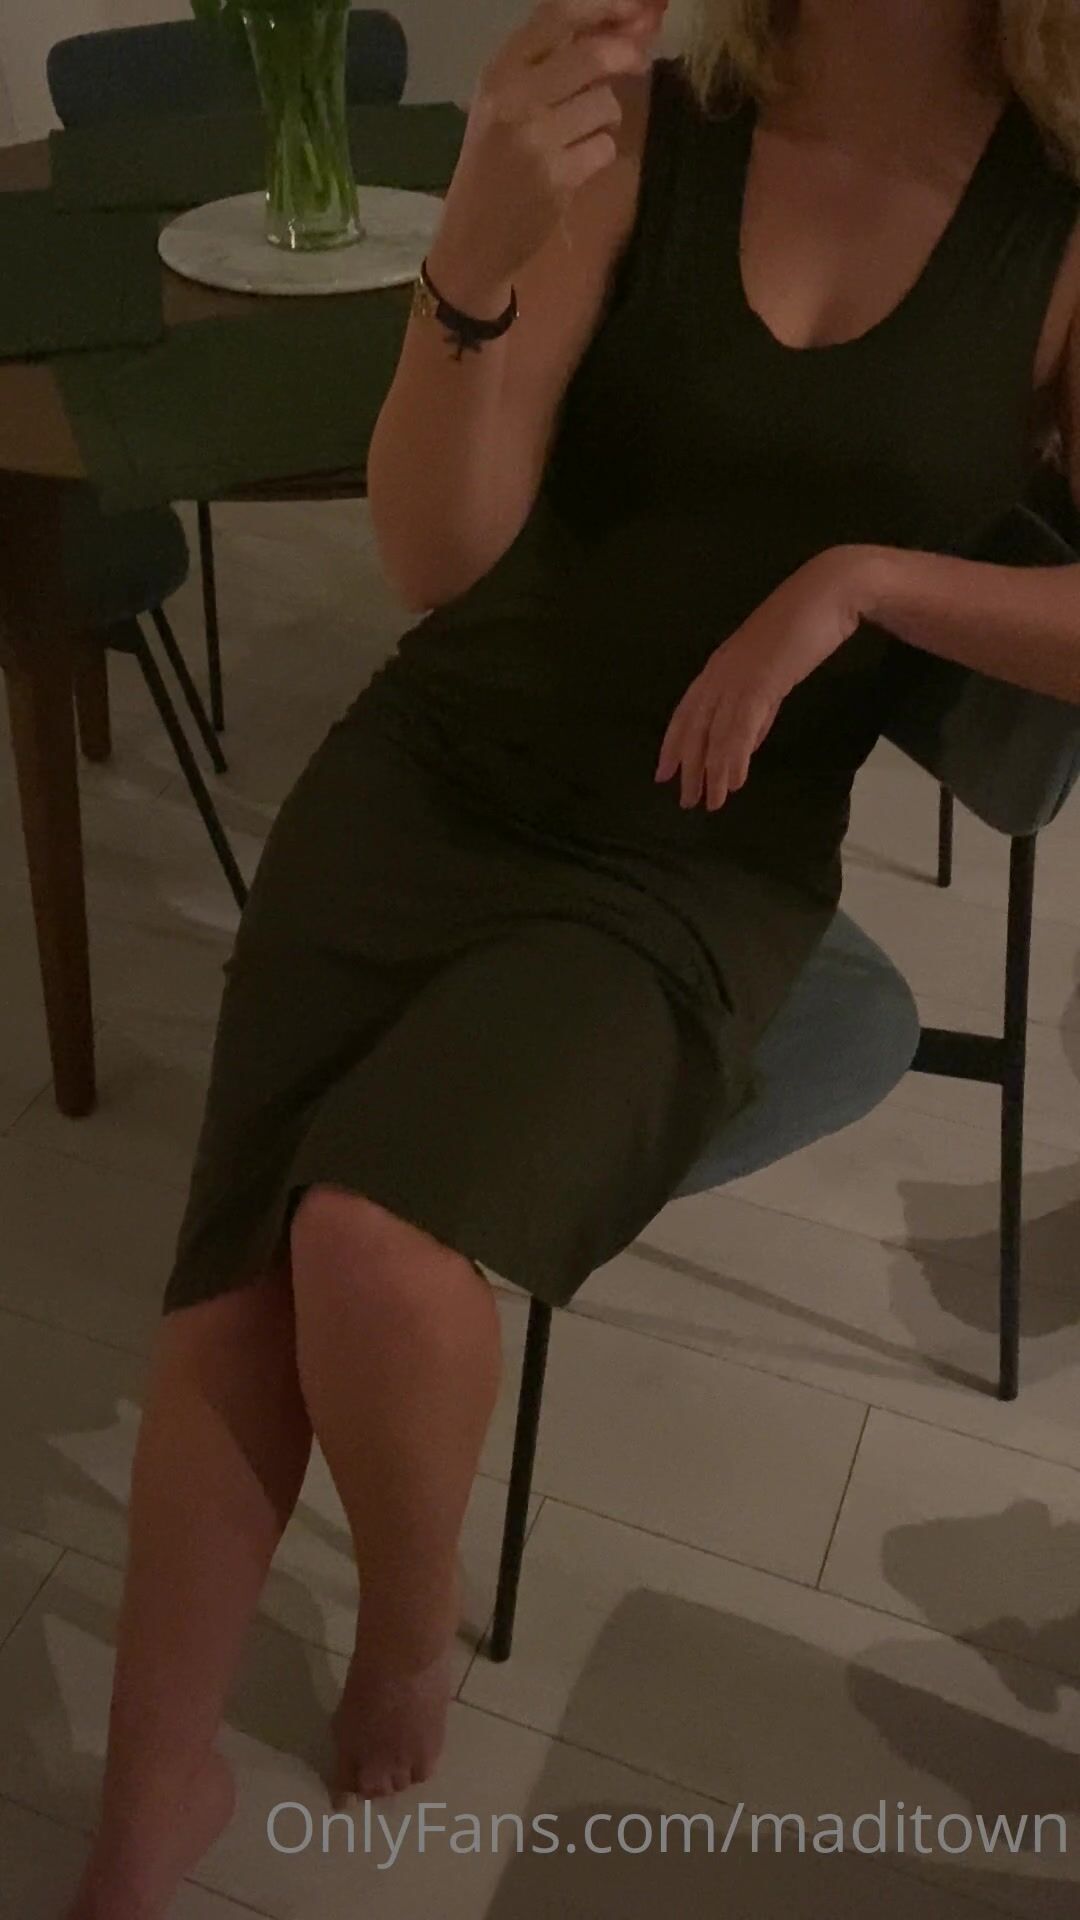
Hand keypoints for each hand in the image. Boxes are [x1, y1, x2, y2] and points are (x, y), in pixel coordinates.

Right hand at [428, 0, 667, 312]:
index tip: (636, 5)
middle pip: (592, 55)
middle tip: (638, 59)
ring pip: (605, 104)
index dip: (606, 4)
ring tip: (577, 136)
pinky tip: (573, 167)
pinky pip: (604, 147)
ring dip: (604, 117)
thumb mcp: (506, 101)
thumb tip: (624, 25)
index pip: (558, 14)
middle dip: (625, 54)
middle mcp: (514, 97)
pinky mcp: (557, 177)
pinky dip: (597, 155)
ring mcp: (536, 139)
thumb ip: (554, 61)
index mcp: (499, 70)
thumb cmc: (493, 164)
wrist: (472, 238)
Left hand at [655, 549, 870, 810]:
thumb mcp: (774, 673)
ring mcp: (738, 676)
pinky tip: (732, 782)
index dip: (673, 744)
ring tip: (710, 802)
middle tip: (685, 801)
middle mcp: (720, 672)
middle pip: (694, 727)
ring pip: (714, 733)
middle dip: (688, 766)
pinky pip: (739, 728)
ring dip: (711, 772)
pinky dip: (733, 758)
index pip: (687, 711)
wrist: (828, 593)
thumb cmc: (804, 626)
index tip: (664, 773)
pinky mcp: (760, 681)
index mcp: (720, 666)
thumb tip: (747, 741)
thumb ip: (759, 708)